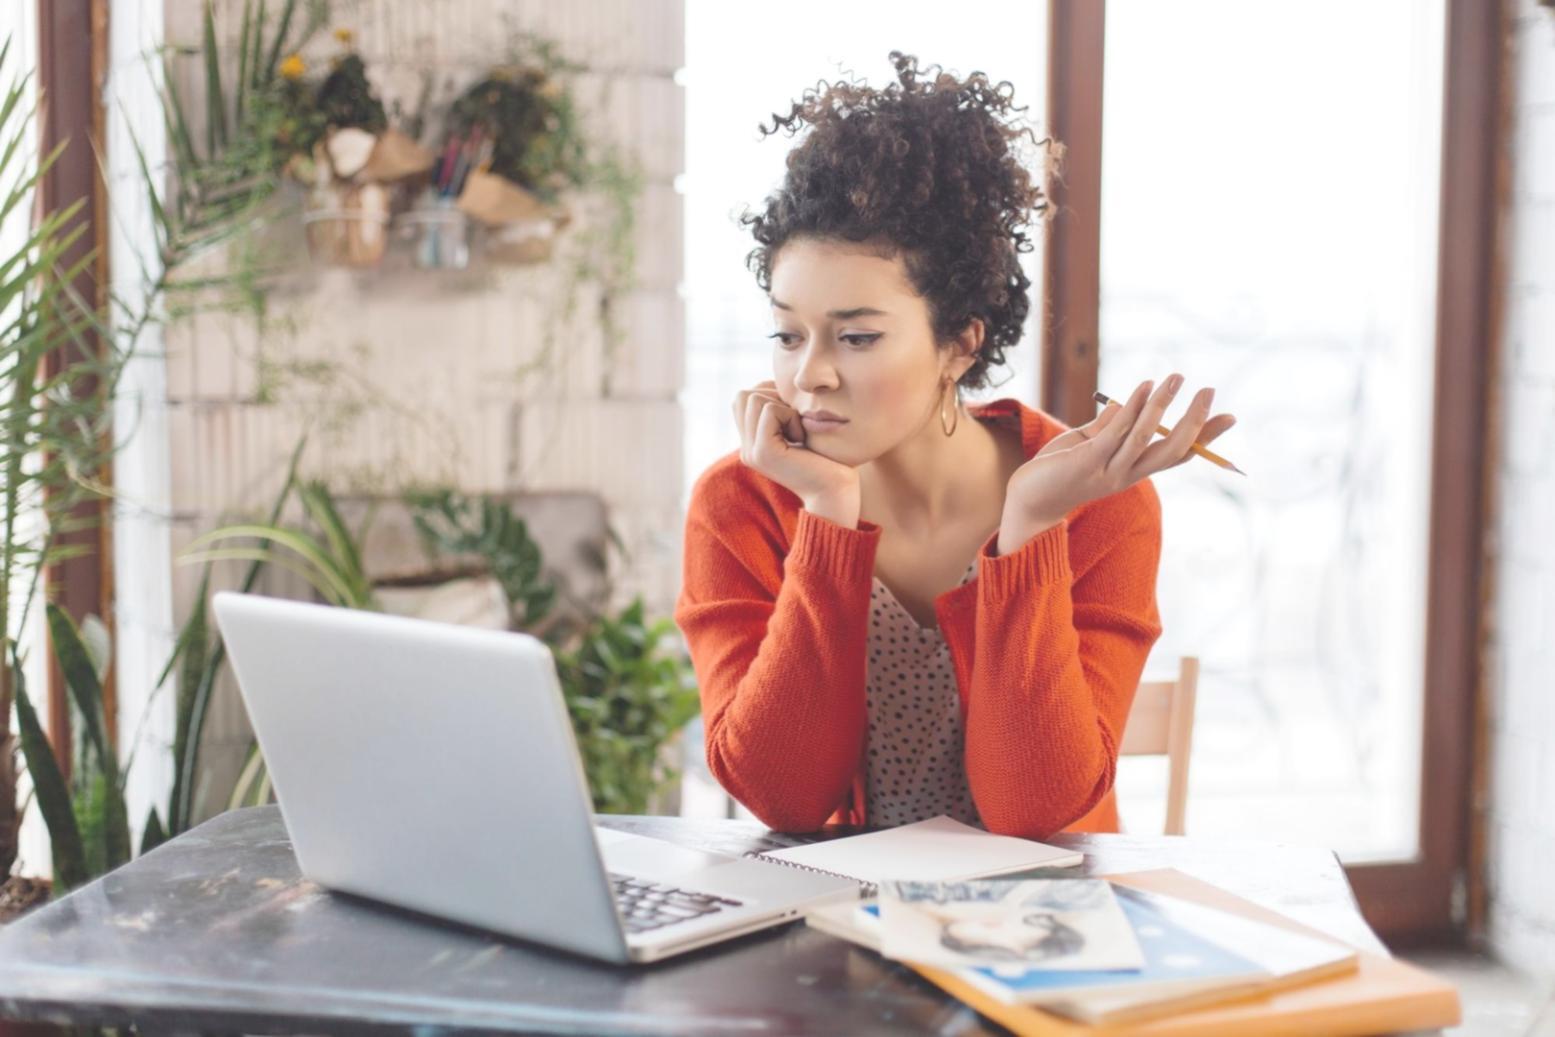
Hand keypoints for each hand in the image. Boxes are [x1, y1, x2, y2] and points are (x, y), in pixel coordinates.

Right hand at [732, 380, 859, 507]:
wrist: (837, 490)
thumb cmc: (828, 457)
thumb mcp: (799, 426)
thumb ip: (781, 409)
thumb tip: (775, 381)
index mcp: (752, 443)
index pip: (744, 397)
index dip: (770, 394)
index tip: (794, 416)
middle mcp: (746, 448)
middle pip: (743, 395)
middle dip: (774, 398)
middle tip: (796, 424)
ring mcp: (751, 451)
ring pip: (754, 398)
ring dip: (784, 408)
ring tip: (799, 433)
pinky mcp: (763, 452)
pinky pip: (770, 410)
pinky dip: (791, 416)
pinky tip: (801, 438)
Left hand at [1003, 374, 1237, 531]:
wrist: (1027, 499)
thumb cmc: (1057, 471)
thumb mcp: (1088, 444)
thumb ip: (1108, 426)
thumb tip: (1128, 401)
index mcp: (1133, 471)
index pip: (1177, 455)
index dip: (1205, 438)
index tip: (1229, 417)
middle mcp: (1127, 475)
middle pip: (1173, 451)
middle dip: (1195, 421)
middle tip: (1209, 391)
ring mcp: (1108, 470)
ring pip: (1146, 438)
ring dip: (1163, 406)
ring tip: (1176, 378)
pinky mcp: (1087, 462)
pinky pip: (1116, 432)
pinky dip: (1132, 408)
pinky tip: (1143, 387)